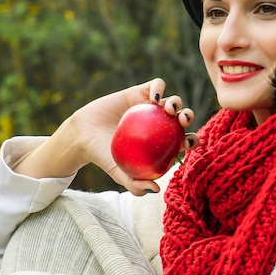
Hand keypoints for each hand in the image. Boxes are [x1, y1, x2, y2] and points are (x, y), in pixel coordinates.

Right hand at [14, 78, 197, 194]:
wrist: (83, 135)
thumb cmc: (104, 156)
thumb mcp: (119, 174)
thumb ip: (135, 184)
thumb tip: (156, 190)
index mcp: (162, 142)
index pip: (185, 140)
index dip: (192, 140)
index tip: (187, 143)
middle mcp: (160, 123)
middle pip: (183, 117)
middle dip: (189, 117)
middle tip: (182, 122)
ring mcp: (151, 107)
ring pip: (173, 100)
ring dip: (177, 103)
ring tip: (168, 109)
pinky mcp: (140, 92)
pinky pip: (156, 85)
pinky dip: (159, 88)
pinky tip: (154, 97)